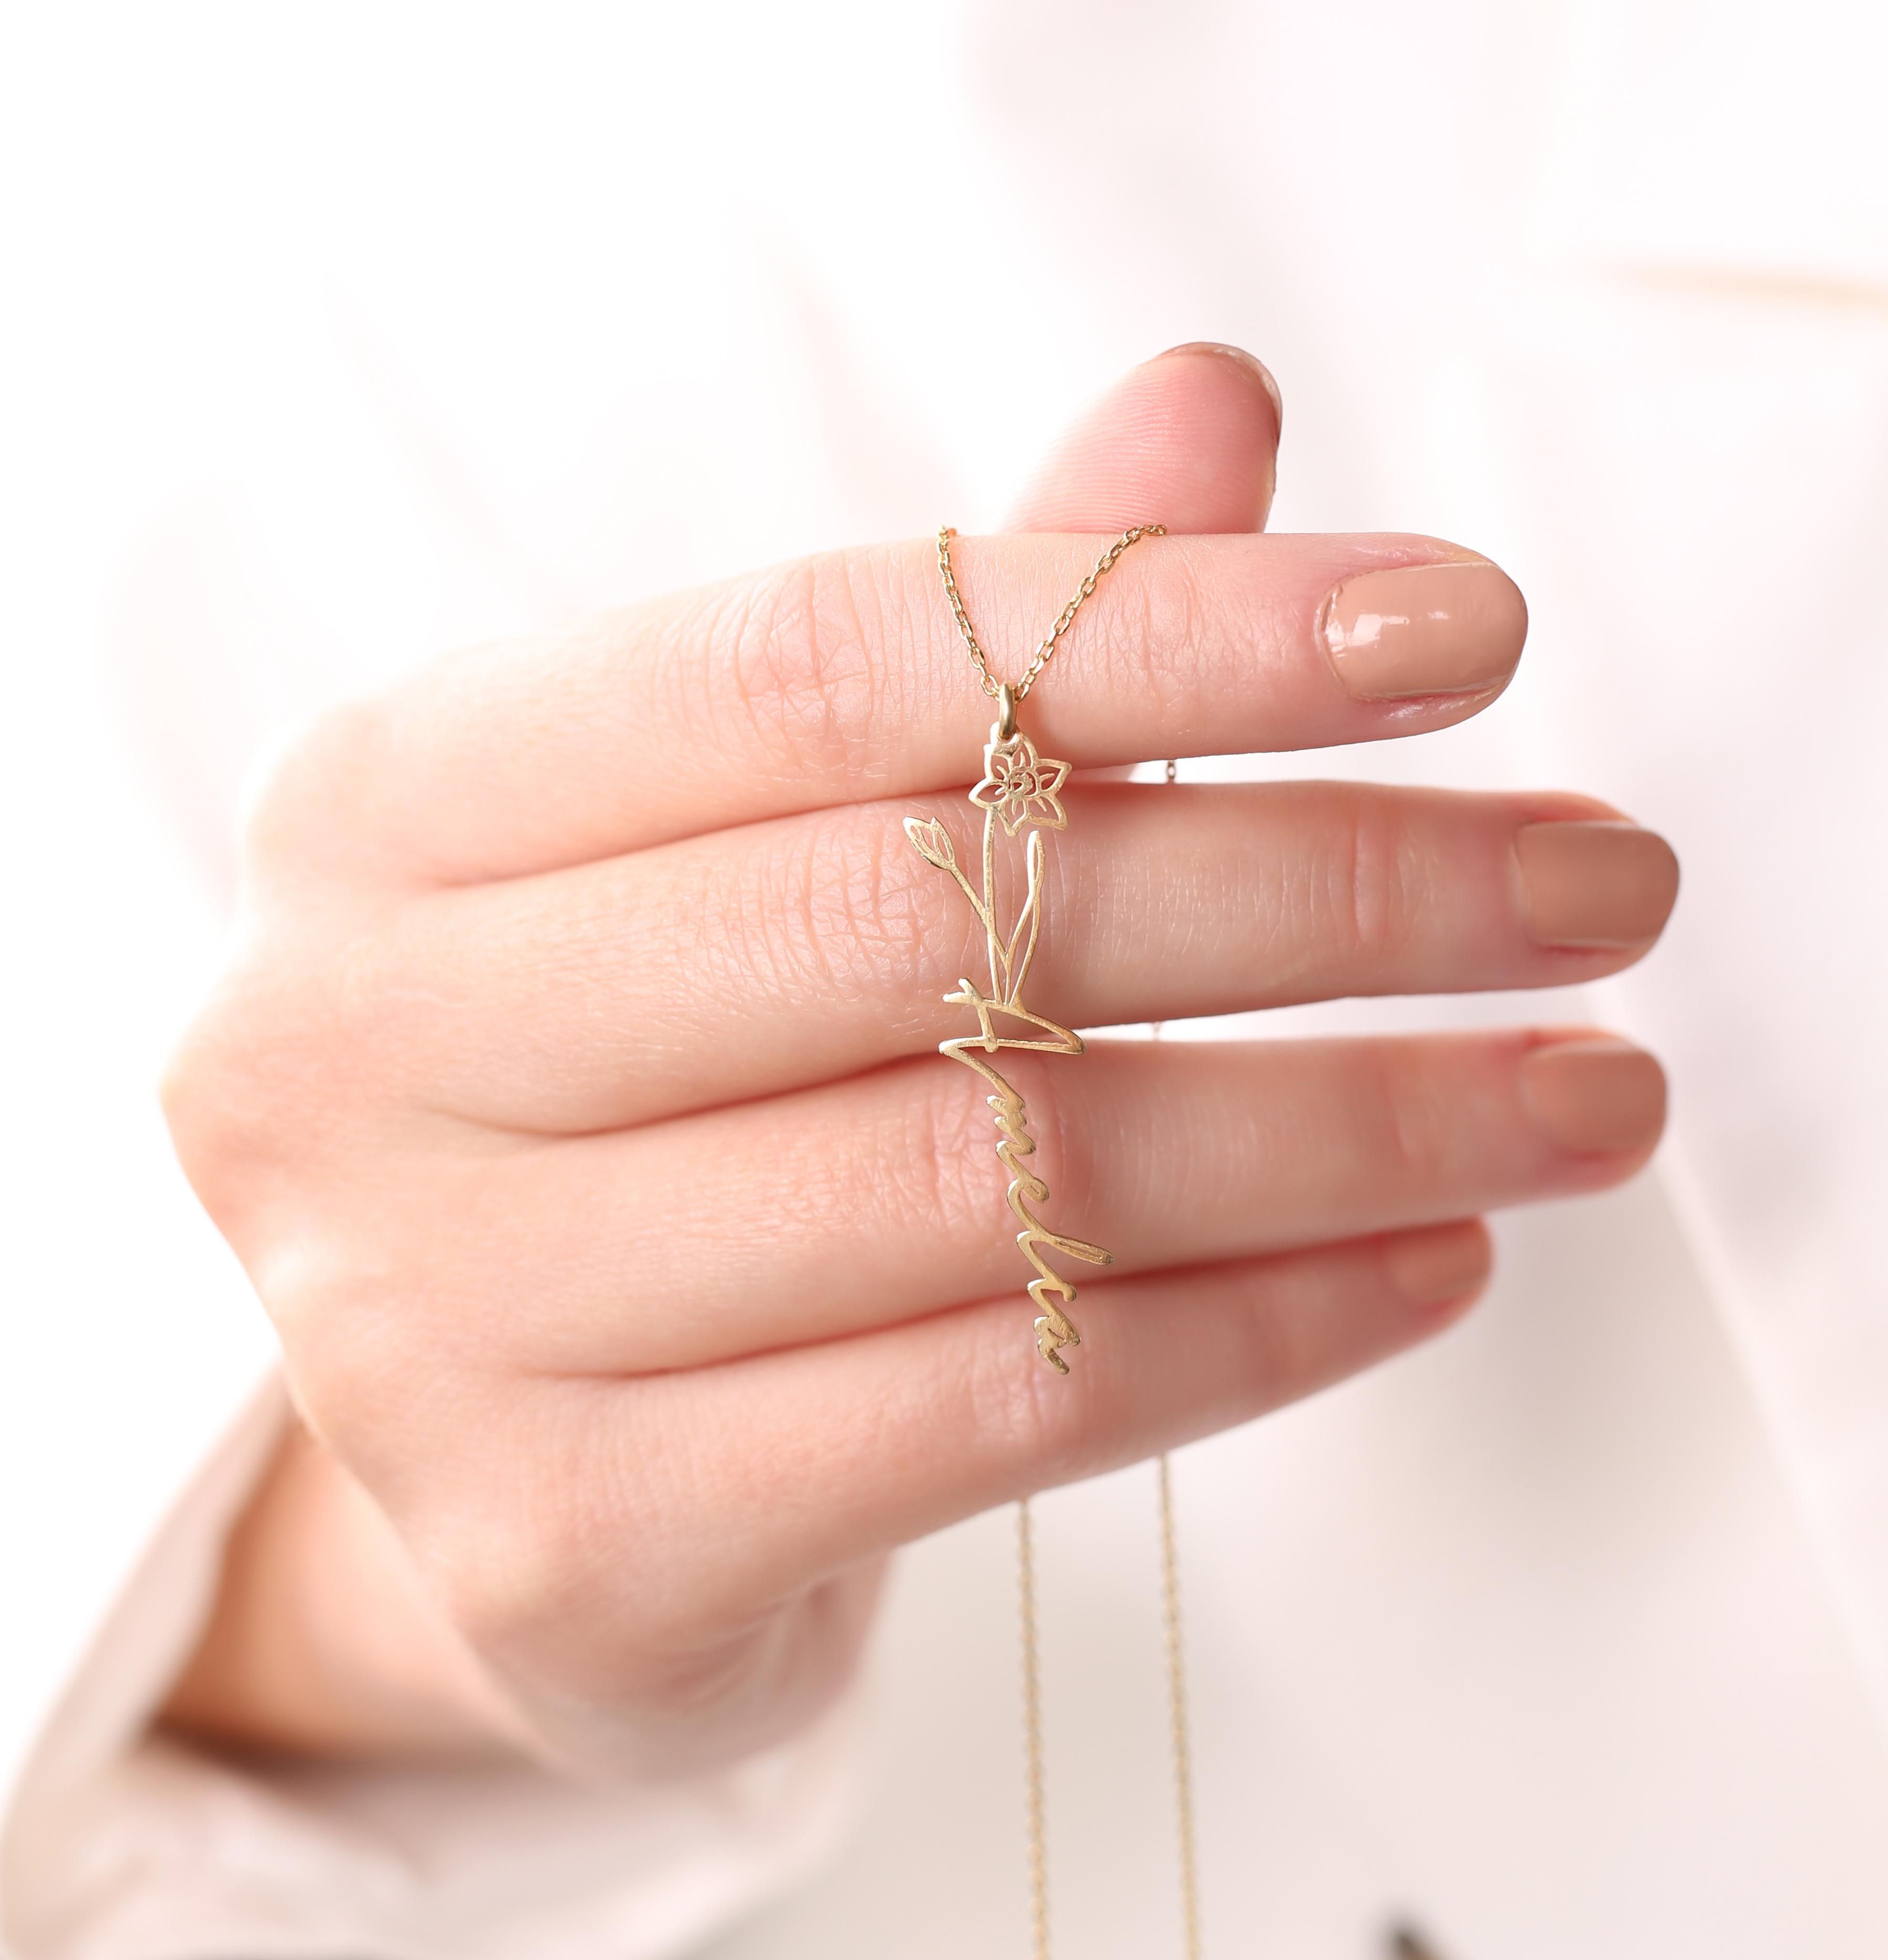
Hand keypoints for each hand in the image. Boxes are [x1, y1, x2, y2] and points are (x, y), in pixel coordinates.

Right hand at [161, 347, 1674, 1773]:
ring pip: (993, 1179)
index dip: (1164, 629)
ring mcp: (429, 1321)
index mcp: (392, 804)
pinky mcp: (564, 1549)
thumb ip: (962, 638)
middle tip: (1597, 882)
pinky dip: (1258, 1327)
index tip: (1464, 626)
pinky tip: (1429, 1256)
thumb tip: (1207, 410)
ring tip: (1582, 1085)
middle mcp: (362, 1045)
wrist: (478, 1447)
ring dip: (1350, 1126)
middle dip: (1322, 893)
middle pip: (929, 920)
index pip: (826, 663)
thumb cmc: (643, 1081)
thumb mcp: (747, 831)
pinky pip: (994, 1407)